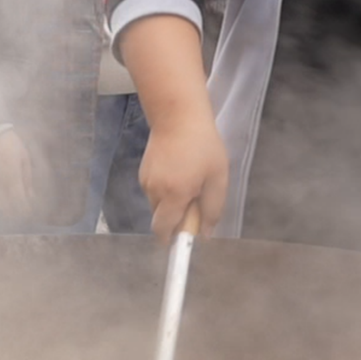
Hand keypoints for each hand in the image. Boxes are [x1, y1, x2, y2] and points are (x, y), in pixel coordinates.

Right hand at [0, 128, 33, 216]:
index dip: (24, 210)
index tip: (28, 212)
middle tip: (17, 211)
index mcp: (12, 176)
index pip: (19, 202)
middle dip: (12, 212)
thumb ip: (27, 179)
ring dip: (1, 207)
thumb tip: (31, 197)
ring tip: (7, 206)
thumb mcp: (24, 157)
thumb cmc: (9, 142)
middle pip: (4, 206)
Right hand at [141, 108, 229, 240]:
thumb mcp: (217, 178)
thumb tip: (206, 234)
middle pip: (161, 220)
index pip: (164, 230)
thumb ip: (212, 209)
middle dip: (175, 219)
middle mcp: (155, 191)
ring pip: (157, 206)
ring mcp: (146, 181)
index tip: (181, 243)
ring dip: (171, 204)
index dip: (171, 240)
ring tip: (189, 181)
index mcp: (174, 194)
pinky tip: (178, 172)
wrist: (177, 116)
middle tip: (194, 202)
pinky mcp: (143, 172)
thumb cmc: (203, 146)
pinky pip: (154, 192)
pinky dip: (165, 191)